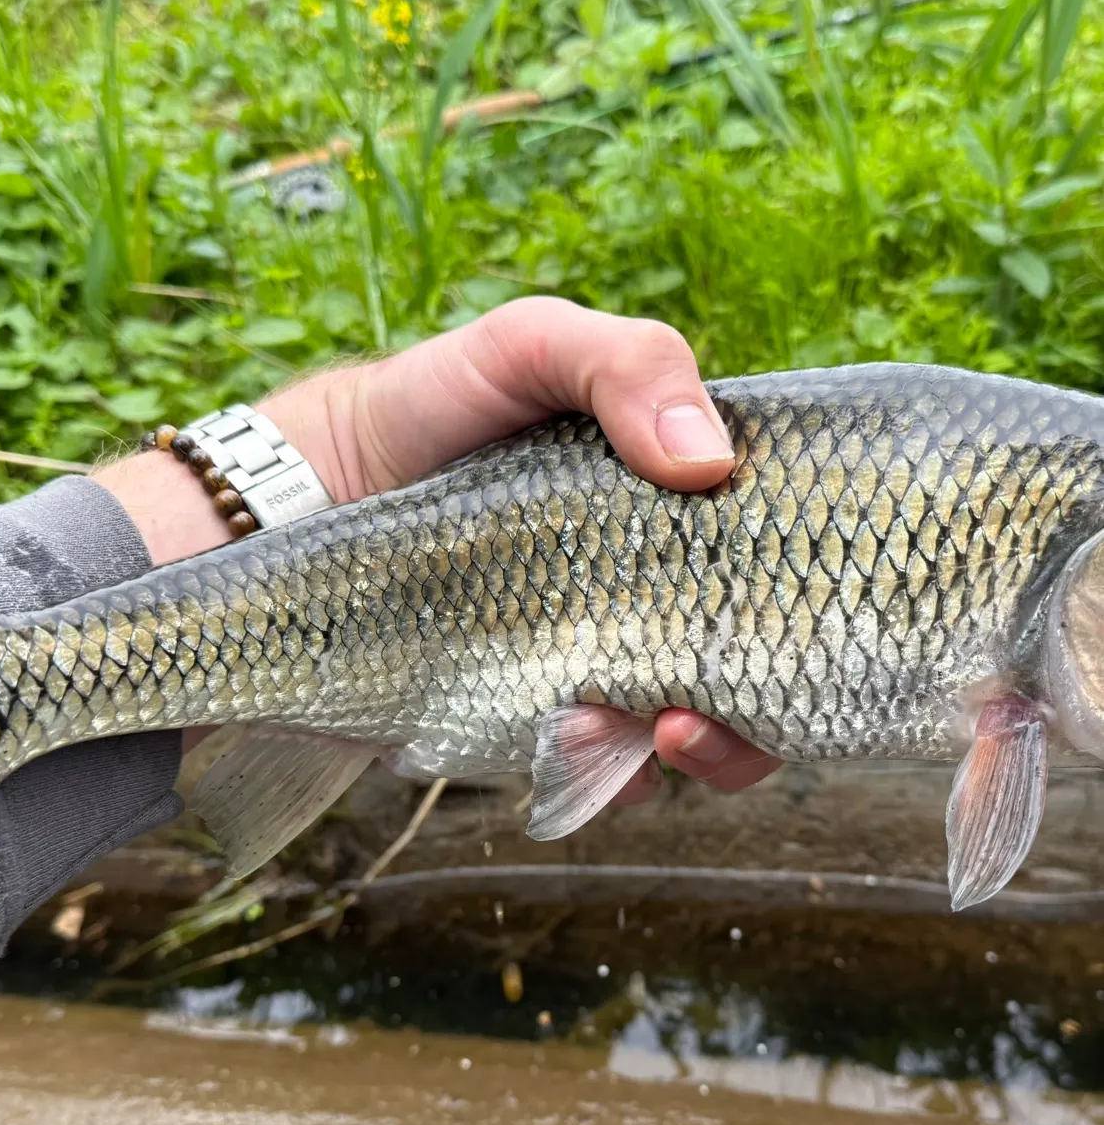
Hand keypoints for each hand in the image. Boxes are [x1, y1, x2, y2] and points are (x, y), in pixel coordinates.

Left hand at [96, 297, 780, 801]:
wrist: (308, 503)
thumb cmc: (426, 411)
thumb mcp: (523, 350)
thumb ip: (624, 364)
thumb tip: (713, 463)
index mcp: (682, 514)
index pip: (791, 567)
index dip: (815, 602)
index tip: (798, 618)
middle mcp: (657, 595)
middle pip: (762, 675)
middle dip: (756, 717)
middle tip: (697, 712)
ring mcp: (601, 663)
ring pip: (696, 739)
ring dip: (695, 754)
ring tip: (632, 727)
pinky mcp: (538, 720)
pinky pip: (607, 774)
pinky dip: (605, 772)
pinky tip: (562, 737)